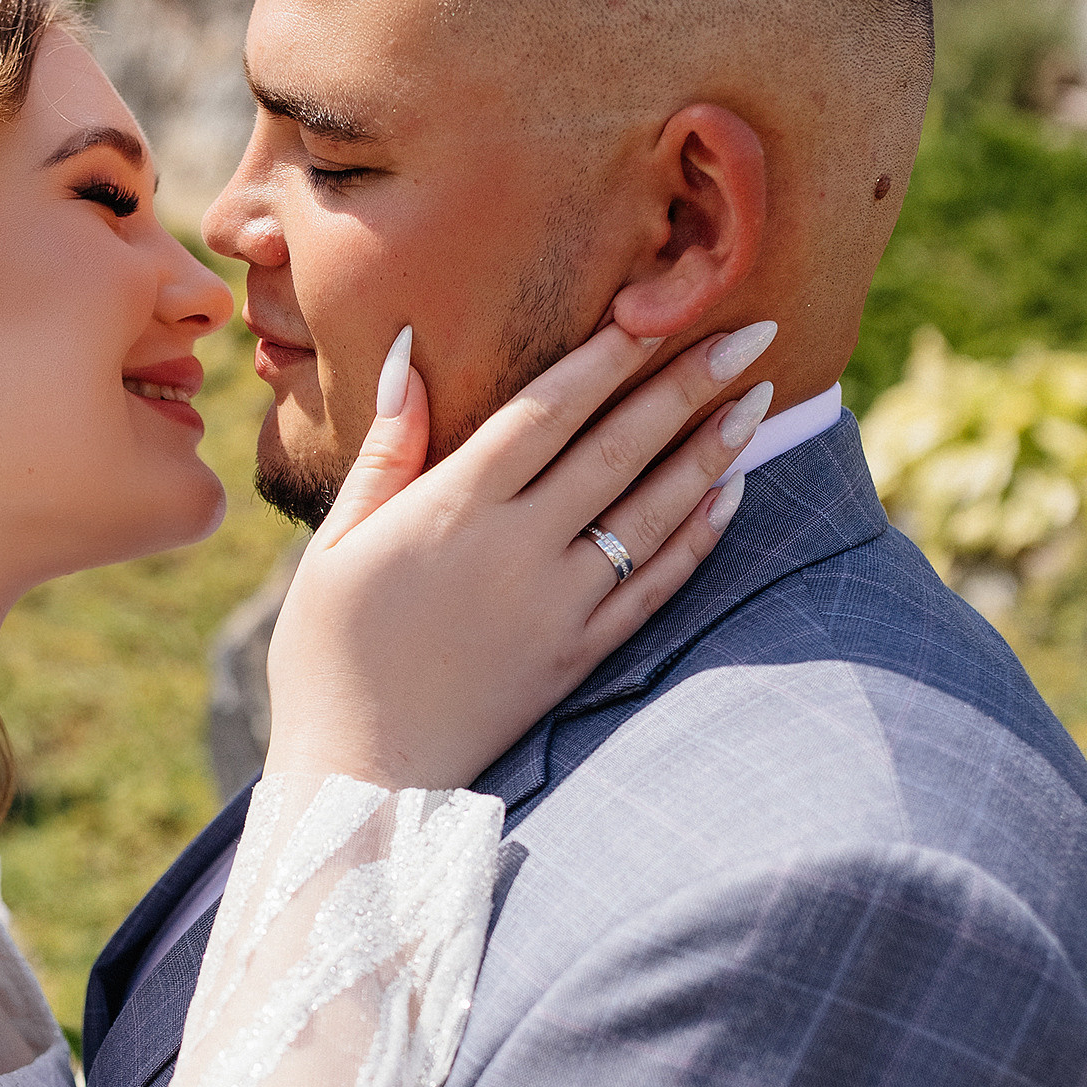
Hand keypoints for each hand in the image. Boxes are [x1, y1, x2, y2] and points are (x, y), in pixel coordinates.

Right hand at [264, 319, 776, 789]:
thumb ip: (385, 450)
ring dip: (708, 452)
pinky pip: (653, 589)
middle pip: (616, 448)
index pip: (545, 409)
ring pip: (648, 513)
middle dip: (687, 383)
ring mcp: (555, 607)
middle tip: (752, 332)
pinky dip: (696, 540)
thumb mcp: (333, 546)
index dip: (608, 354)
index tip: (659, 306)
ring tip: (757, 400)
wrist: (361, 780)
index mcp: (448, 509)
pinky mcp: (577, 658)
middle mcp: (514, 549)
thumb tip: (405, 353)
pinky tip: (729, 497)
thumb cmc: (329, 659)